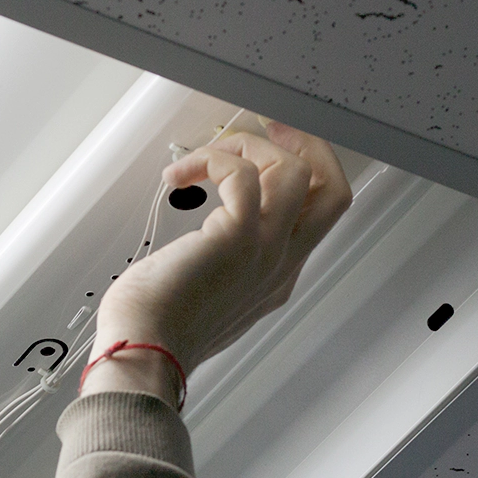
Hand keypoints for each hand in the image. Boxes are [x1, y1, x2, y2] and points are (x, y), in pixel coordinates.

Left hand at [80, 121, 352, 407]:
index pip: (316, 213)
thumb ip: (217, 264)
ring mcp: (266, 250)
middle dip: (306, 144)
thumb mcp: (203, 292)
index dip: (298, 171)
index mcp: (275, 276)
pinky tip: (180, 176)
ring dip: (249, 145)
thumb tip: (197, 237)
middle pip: (333, 189)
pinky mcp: (239, 237)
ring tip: (207, 156)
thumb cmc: (157, 328)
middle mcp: (281, 263)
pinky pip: (246, 174)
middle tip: (269, 124)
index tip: (269, 146)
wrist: (144, 352)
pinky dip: (213, 160)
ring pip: (297, 170)